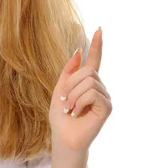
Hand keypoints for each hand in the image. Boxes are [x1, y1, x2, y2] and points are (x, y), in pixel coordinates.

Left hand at [49, 28, 112, 151]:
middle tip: (64, 101)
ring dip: (73, 96)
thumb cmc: (61, 118)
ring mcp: (104, 97)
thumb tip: (79, 51)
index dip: (96, 45)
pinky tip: (77, 113)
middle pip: (87, 71)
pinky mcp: (106, 107)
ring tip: (70, 109)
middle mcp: (98, 88)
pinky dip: (79, 102)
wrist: (63, 138)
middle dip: (70, 84)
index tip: (99, 29)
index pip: (94, 60)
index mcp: (86, 83)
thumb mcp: (60, 90)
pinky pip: (92, 94)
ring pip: (89, 82)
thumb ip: (68, 72)